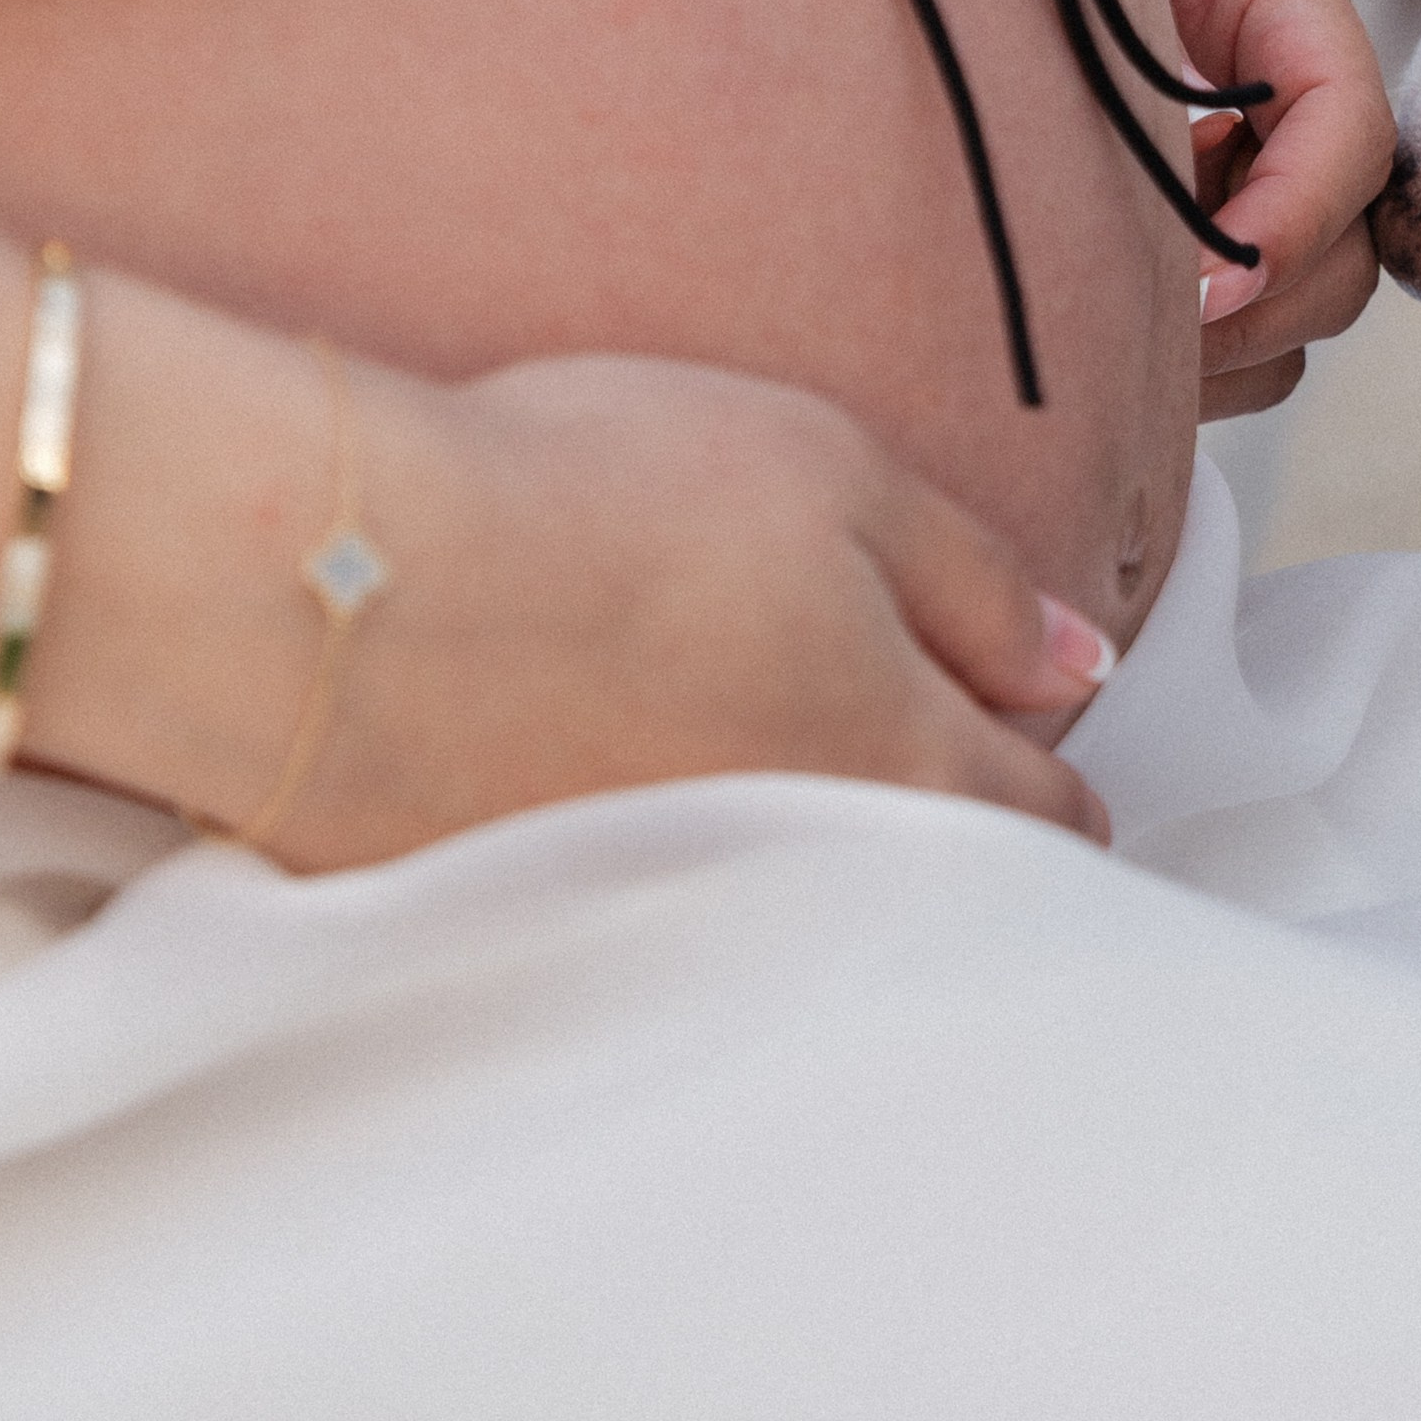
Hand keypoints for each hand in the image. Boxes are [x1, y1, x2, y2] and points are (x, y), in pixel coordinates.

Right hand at [257, 358, 1116, 868]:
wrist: (349, 584)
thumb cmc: (594, 505)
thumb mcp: (837, 477)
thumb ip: (977, 579)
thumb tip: (1071, 657)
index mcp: (904, 761)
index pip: (1045, 816)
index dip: (1054, 777)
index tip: (1039, 759)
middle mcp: (813, 874)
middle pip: (930, 887)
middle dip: (946, 844)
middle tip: (918, 779)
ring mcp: (684, 922)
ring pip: (801, 919)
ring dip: (806, 868)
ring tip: (762, 781)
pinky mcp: (555, 942)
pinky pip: (663, 934)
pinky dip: (668, 885)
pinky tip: (621, 808)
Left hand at [1124, 0, 1396, 420]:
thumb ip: (1112, 16)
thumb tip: (1179, 156)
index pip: (1350, 128)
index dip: (1294, 220)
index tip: (1202, 281)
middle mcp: (1288, 86)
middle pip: (1351, 239)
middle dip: (1257, 301)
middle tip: (1142, 331)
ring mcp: (1256, 164)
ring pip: (1309, 304)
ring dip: (1226, 346)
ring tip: (1115, 343)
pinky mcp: (1210, 227)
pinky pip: (1253, 341)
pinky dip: (1197, 367)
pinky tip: (1108, 341)